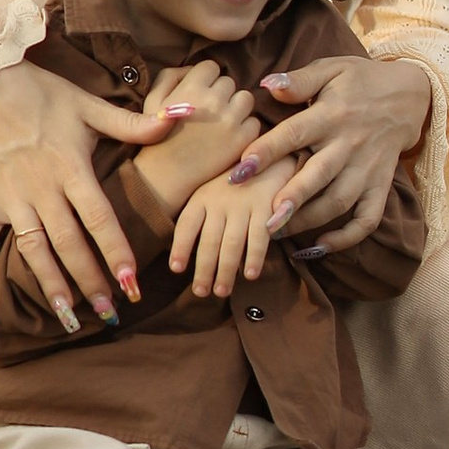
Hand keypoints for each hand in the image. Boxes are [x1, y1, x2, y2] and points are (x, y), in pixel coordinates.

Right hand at [0, 58, 173, 328]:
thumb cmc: (44, 94)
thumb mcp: (91, 106)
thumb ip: (135, 123)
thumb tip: (182, 115)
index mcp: (72, 169)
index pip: (100, 218)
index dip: (116, 251)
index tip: (131, 283)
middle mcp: (42, 189)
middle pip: (70, 243)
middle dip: (91, 280)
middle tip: (109, 312)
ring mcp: (12, 198)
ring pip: (33, 250)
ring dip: (50, 284)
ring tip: (67, 316)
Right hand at [119, 70, 262, 235]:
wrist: (165, 176)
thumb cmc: (156, 137)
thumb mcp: (153, 100)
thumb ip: (171, 75)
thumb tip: (193, 68)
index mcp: (192, 87)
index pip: (211, 66)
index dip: (206, 80)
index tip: (200, 95)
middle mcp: (214, 100)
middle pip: (230, 82)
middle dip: (221, 94)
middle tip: (209, 112)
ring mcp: (231, 120)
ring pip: (246, 99)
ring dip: (237, 108)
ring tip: (222, 123)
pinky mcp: (243, 140)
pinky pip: (254, 123)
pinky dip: (245, 129)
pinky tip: (229, 138)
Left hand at [171, 166, 286, 299]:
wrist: (272, 156)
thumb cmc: (236, 180)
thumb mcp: (212, 190)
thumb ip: (201, 215)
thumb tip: (183, 252)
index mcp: (202, 196)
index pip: (186, 224)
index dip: (180, 247)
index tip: (176, 269)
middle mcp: (220, 200)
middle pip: (208, 241)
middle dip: (203, 270)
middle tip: (200, 292)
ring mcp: (244, 204)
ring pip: (231, 244)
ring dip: (225, 270)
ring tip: (221, 291)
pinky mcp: (267, 208)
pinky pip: (259, 238)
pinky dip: (254, 258)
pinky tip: (250, 275)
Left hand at [226, 51, 433, 254]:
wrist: (410, 94)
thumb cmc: (360, 81)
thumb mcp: (332, 69)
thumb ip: (299, 80)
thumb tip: (265, 86)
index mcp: (332, 114)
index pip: (295, 134)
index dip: (267, 152)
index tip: (239, 171)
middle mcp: (350, 143)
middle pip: (320, 175)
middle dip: (293, 198)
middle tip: (263, 220)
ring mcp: (368, 167)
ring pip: (340, 201)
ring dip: (310, 220)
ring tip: (277, 233)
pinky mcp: (381, 184)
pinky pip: (369, 217)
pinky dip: (347, 236)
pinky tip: (320, 247)